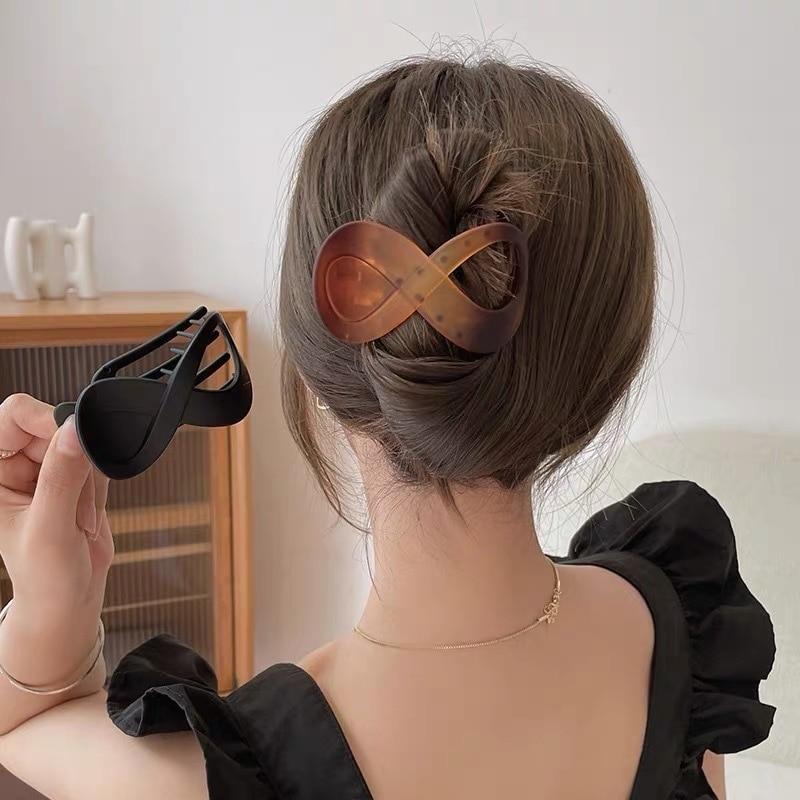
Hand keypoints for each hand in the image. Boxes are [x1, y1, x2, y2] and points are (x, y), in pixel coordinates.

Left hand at [0, 394, 113, 683]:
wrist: (68, 601)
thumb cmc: (44, 577)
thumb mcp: (49, 528)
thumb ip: (61, 477)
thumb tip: (74, 430)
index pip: (13, 417)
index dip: (44, 421)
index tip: (71, 439)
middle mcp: (13, 468)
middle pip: (50, 426)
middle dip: (72, 460)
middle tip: (74, 498)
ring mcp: (44, 472)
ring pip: (78, 443)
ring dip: (87, 479)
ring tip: (77, 516)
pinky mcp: (72, 479)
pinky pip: (95, 460)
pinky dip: (99, 485)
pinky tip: (85, 514)